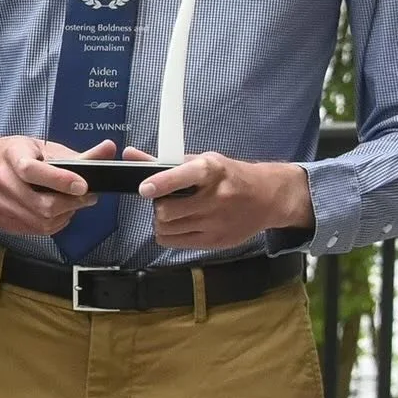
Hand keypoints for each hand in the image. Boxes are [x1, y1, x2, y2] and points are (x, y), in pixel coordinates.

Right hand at [0, 136, 109, 236]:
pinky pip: (36, 230)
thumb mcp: (39, 146)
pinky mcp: (3, 222)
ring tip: (73, 203)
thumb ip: (75, 154)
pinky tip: (58, 212)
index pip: (34, 172)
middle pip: (41, 204)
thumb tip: (109, 149)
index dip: (60, 180)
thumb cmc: (11, 154)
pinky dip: (53, 223)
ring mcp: (1, 206)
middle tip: (88, 195)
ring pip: (41, 221)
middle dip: (71, 203)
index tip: (82, 185)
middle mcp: (2, 183)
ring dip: (65, 215)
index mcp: (11, 157)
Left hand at [137, 152, 312, 249]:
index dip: (160, 184)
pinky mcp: (216, 241)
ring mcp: (216, 222)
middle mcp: (215, 197)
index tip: (145, 189)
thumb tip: (129, 155)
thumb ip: (165, 162)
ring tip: (171, 212)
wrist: (268, 197)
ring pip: (168, 228)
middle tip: (163, 200)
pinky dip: (169, 234)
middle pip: (167, 210)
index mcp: (212, 171)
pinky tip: (179, 224)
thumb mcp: (203, 161)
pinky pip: (175, 242)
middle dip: (158, 205)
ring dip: (162, 221)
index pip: (183, 177)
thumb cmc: (230, 176)